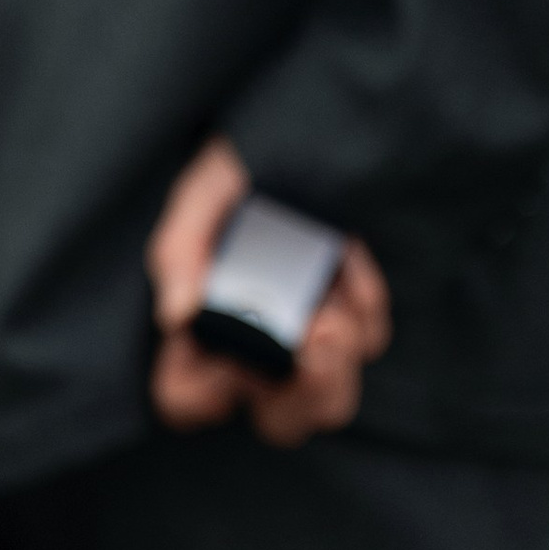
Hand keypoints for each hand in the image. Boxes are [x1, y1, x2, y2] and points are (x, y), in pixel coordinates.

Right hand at [146, 138, 392, 447]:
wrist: (301, 128)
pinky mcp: (353, 314)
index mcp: (200, 332)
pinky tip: (347, 257)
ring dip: (338, 355)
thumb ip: (179, 249)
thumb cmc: (236, 171)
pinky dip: (364, 304)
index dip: (206, 393)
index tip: (230, 361)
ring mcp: (308, 337)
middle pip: (282, 421)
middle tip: (318, 335)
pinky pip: (371, 336)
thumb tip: (177, 314)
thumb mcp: (201, 194)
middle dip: (305, 393)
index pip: (188, 399)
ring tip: (330, 306)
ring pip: (334, 399)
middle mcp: (256, 349)